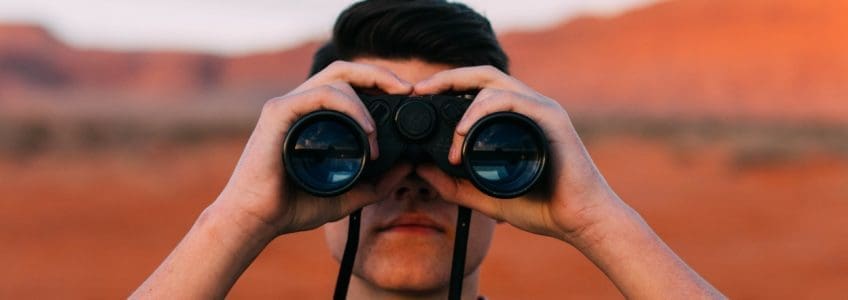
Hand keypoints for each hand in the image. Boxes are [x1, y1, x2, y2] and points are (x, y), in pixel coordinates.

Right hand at [214, 61, 413, 239]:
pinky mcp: (278, 113)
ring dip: (365, 101)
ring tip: (376, 134)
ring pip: (336, 79)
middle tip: (406, 89)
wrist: (255, 221)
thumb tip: (408, 166)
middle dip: (379, 74)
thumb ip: (377, 184)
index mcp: (313, 116)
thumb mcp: (347, 196)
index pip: (349, 83)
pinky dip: (348, 106)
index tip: (406, 97)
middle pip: (344, 70)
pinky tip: (365, 129)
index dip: (378, 82)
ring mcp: (287, 105)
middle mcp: (300, 104)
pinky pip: (319, 95)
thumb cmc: (291, 207)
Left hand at [413, 65, 623, 244]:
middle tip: (419, 90)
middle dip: (447, 77)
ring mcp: (541, 108)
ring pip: (493, 83)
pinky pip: (511, 100)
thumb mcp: (485, 197)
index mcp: (514, 118)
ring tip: (451, 138)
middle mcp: (528, 106)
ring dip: (463, 104)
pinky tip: (465, 132)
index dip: (447, 86)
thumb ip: (454, 185)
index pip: (477, 88)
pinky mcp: (550, 117)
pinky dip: (482, 111)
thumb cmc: (542, 207)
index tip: (419, 97)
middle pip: (482, 75)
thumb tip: (420, 170)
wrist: (581, 220)